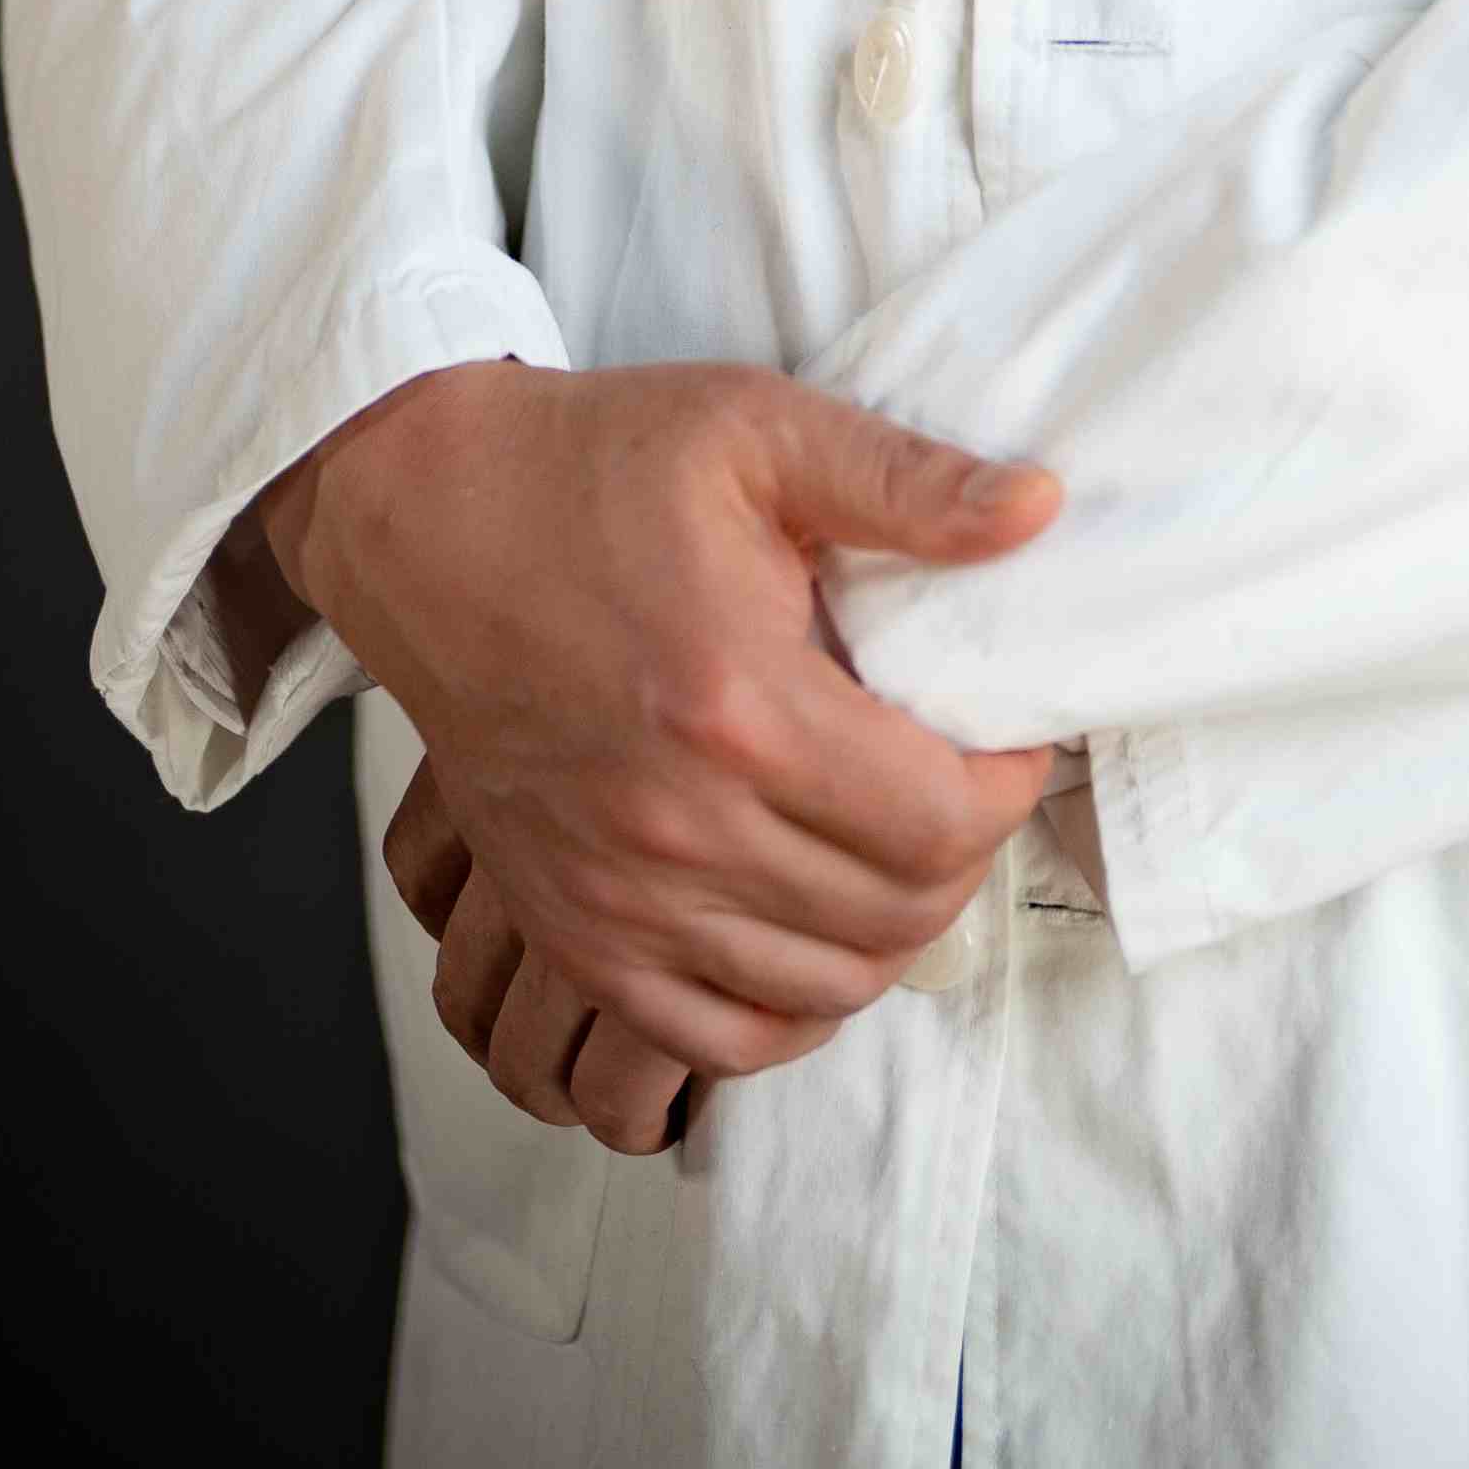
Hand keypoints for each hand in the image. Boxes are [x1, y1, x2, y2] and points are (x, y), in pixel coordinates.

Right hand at [258, 360, 1059, 1158]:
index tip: (1010, 739)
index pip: (938, 823)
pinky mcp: (574, 928)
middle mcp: (678, 824)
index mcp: (740, 703)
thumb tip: (1040, 512)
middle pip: (895, 918)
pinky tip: (818, 937)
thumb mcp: (760, 429)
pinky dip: (791, 1011)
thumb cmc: (598, 467)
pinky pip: (714, 1039)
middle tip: (964, 788)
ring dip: (892, 935)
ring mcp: (616, 896)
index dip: (1008, 790)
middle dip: (964, 859)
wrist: (428, 524)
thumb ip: (907, 481)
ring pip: (821, 989)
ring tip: (901, 849)